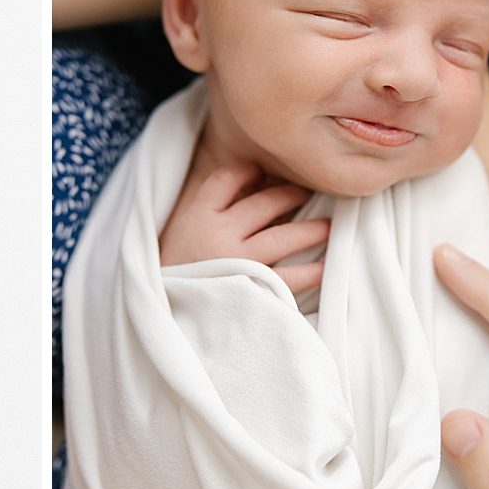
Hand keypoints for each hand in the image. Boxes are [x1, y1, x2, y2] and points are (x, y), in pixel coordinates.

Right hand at [160, 160, 329, 294]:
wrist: (161, 317)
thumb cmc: (172, 276)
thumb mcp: (178, 236)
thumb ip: (207, 212)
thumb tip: (249, 186)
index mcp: (197, 218)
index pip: (227, 179)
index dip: (249, 171)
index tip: (263, 172)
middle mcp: (218, 236)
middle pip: (264, 203)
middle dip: (292, 195)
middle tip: (308, 194)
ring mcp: (236, 264)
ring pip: (283, 236)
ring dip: (312, 230)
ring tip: (327, 228)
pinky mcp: (250, 291)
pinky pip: (289, 278)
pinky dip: (311, 272)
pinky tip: (324, 268)